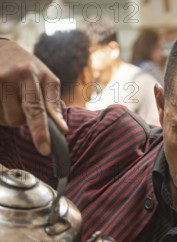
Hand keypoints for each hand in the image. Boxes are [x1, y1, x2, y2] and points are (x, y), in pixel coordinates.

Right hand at [0, 39, 67, 154]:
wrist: (2, 49)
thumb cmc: (29, 67)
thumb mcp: (47, 80)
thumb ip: (53, 105)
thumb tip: (63, 130)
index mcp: (28, 76)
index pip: (36, 110)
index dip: (40, 132)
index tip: (45, 150)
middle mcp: (8, 77)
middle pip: (16, 119)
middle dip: (21, 118)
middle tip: (21, 101)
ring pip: (3, 119)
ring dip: (8, 116)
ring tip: (10, 98)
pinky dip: (0, 112)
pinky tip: (2, 100)